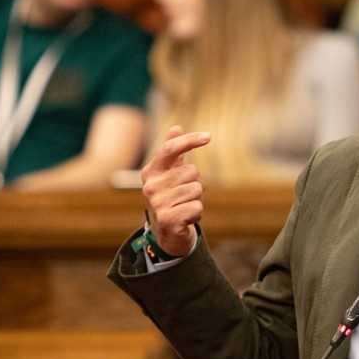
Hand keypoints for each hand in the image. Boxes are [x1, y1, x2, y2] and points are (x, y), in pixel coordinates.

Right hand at [140, 126, 210, 255]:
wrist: (166, 232)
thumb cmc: (171, 197)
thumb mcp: (171, 174)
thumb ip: (173, 152)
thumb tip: (176, 127)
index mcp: (151, 171)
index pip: (170, 149)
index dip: (189, 140)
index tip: (208, 136)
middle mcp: (150, 186)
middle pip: (192, 171)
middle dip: (195, 184)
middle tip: (184, 196)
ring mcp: (157, 203)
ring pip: (196, 189)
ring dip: (196, 199)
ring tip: (184, 206)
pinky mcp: (167, 219)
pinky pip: (197, 207)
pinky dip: (197, 213)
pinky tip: (186, 218)